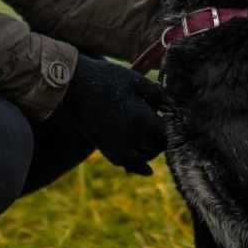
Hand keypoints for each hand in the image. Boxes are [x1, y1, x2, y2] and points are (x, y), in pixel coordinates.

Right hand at [47, 53, 167, 175]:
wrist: (72, 85)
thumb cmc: (105, 78)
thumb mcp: (135, 80)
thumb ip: (158, 95)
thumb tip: (175, 108)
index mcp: (141, 119)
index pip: (167, 134)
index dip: (174, 129)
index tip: (173, 121)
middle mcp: (130, 137)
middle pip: (157, 148)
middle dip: (162, 139)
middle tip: (161, 126)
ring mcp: (116, 145)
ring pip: (143, 158)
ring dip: (150, 150)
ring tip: (151, 138)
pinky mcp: (105, 148)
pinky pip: (126, 163)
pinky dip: (137, 166)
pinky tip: (146, 169)